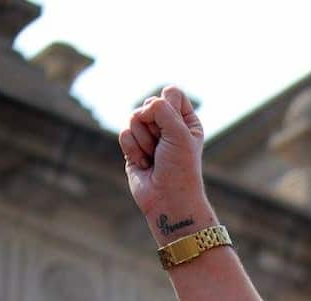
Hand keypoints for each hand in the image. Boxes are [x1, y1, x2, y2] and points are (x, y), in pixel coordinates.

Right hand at [119, 86, 210, 239]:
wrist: (167, 199)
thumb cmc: (180, 168)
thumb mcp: (179, 133)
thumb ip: (162, 109)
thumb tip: (143, 107)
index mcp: (186, 120)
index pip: (171, 92)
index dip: (166, 105)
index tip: (174, 127)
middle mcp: (168, 126)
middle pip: (149, 103)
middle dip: (152, 125)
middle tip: (163, 147)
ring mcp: (150, 136)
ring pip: (133, 117)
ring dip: (143, 140)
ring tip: (154, 157)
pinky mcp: (134, 147)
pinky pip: (124, 134)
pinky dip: (132, 149)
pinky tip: (144, 164)